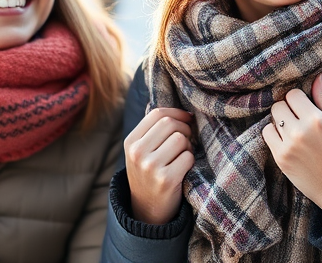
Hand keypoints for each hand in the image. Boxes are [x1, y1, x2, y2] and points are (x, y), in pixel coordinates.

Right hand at [124, 107, 194, 224]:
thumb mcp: (143, 151)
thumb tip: (185, 111)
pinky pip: (188, 157)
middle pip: (170, 124)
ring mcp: (150, 167)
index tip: (187, 119)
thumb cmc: (150, 174)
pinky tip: (182, 170)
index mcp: (131, 141)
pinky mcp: (165, 180)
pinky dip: (190, 162)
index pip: (157, 113)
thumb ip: (155, 130)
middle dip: (185, 129)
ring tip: (181, 157)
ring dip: (187, 147)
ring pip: (181, 139)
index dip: (177, 113)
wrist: (147, 211)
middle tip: (186, 142)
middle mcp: (137, 152)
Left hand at [262, 73, 321, 221]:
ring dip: (280, 122)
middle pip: (279, 105)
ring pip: (272, 119)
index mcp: (317, 120)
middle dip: (288, 109)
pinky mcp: (280, 159)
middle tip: (298, 119)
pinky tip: (288, 142)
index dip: (298, 99)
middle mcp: (300, 131)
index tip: (304, 106)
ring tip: (294, 131)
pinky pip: (267, 135)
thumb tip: (319, 76)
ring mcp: (288, 146)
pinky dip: (275, 135)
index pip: (293, 94)